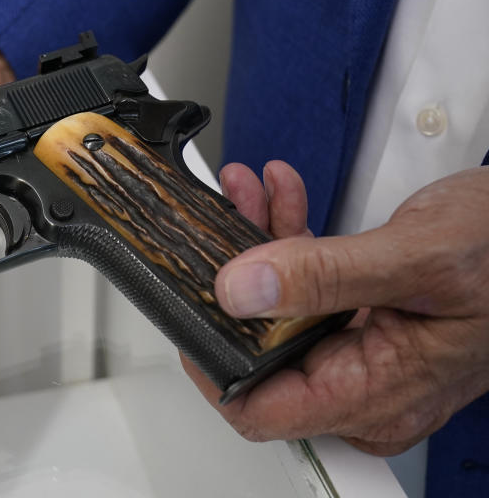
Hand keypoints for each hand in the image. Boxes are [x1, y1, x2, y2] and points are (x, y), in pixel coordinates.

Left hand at [181, 161, 488, 455]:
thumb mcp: (416, 258)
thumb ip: (325, 275)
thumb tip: (242, 291)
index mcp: (377, 393)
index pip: (262, 410)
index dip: (213, 363)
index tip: (189, 307)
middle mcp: (366, 383)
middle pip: (262, 349)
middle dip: (235, 279)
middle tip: (221, 224)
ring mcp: (364, 351)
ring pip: (280, 310)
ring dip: (260, 246)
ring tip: (251, 194)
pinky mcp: (364, 318)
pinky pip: (308, 288)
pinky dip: (290, 242)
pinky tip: (281, 199)